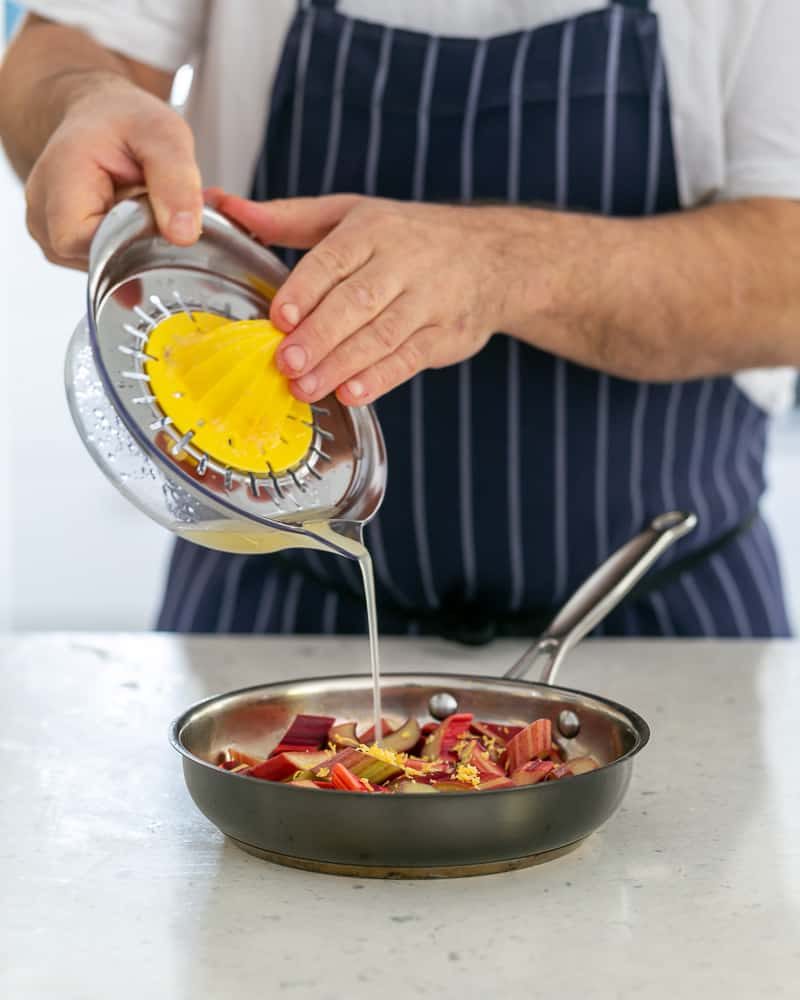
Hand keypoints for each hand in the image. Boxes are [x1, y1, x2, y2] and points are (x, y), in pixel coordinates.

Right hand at [25, 73, 202, 268]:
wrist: (100, 115)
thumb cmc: (124, 119)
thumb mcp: (163, 134)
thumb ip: (176, 181)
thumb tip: (184, 236)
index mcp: (59, 185)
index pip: (98, 248)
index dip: (142, 242)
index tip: (167, 217)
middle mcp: (45, 220)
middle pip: (108, 262)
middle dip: (154, 242)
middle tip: (184, 209)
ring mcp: (55, 240)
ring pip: (115, 266)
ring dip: (150, 242)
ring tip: (164, 206)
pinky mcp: (73, 249)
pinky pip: (112, 261)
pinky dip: (141, 243)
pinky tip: (153, 217)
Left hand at [213, 193, 517, 403]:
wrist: (492, 256)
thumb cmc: (407, 236)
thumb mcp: (350, 214)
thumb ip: (286, 218)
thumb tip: (221, 205)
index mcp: (372, 229)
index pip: (333, 259)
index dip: (305, 291)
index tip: (279, 318)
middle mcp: (403, 261)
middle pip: (356, 301)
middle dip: (319, 335)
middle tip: (285, 362)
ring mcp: (428, 300)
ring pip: (382, 334)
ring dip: (341, 364)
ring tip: (306, 386)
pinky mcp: (445, 335)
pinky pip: (410, 358)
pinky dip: (381, 378)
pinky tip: (352, 393)